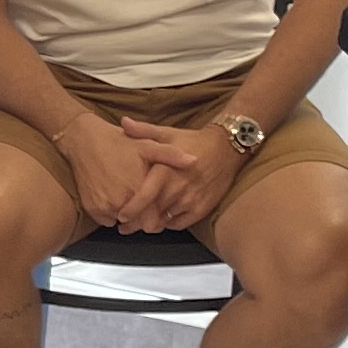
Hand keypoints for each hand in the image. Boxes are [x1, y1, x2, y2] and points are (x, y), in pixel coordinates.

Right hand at [53, 114, 170, 234]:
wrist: (84, 141)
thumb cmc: (118, 142)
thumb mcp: (147, 145)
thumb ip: (172, 156)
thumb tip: (195, 161)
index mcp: (137, 187)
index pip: (154, 217)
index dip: (159, 217)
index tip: (160, 212)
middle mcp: (120, 201)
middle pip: (139, 222)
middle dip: (144, 218)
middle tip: (146, 207)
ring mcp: (104, 207)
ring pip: (123, 222)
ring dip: (129, 216)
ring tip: (130, 199)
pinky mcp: (92, 209)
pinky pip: (108, 220)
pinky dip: (113, 214)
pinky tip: (115, 198)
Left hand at [115, 116, 243, 231]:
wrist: (226, 148)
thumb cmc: (192, 141)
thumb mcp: (167, 134)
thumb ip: (143, 131)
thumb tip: (123, 122)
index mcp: (165, 171)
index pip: (144, 197)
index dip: (131, 210)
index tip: (120, 217)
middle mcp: (177, 188)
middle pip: (151, 214)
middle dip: (136, 222)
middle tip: (125, 226)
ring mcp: (190, 200)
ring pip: (164, 221)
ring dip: (151, 225)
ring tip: (140, 225)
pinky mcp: (201, 209)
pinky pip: (179, 225)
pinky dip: (168, 224)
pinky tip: (161, 220)